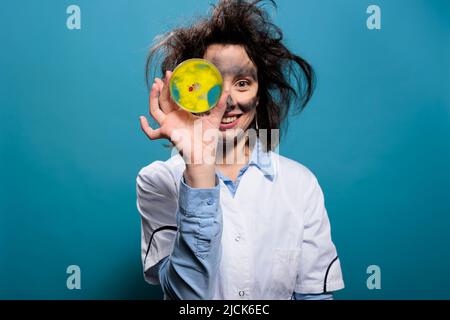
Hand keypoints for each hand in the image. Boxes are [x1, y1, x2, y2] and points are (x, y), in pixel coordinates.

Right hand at [140, 71, 227, 186]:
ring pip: (155, 110)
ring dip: (153, 98)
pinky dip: (145, 128)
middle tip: (165, 74)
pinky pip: (151, 133)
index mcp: (183, 113)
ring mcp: (168, 126)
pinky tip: (141, 119)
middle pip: (163, 99)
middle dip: (162, 86)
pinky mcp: (166, 134)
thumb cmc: (208, 139)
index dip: (172, 85)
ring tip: (155, 85)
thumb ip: (219, 105)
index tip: (172, 73)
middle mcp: (173, 118)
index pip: (174, 96)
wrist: (204, 155)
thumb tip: (227, 90)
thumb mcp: (214, 118)